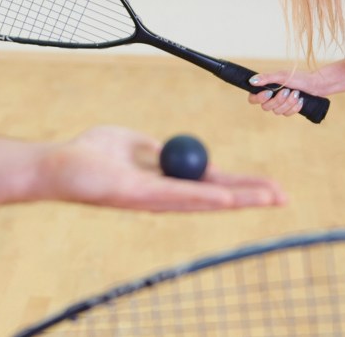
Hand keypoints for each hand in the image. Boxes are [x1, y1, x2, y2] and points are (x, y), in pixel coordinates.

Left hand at [39, 126, 286, 211]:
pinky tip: (225, 199)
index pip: (213, 185)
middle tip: (285, 197)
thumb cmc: (91, 153)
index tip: (270, 186)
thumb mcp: (134, 144)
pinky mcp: (138, 197)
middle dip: (252, 197)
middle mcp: (165, 195)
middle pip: (217, 197)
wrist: (59, 163)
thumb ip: (156, 150)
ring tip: (268, 198)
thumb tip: (176, 150)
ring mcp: (154, 199)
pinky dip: (202, 196)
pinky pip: (176, 196)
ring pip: (204, 199)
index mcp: (167, 181)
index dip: (243, 186)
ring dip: (238, 198)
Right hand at [247, 69, 325, 117]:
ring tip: (297, 94)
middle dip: (278, 100)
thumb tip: (251, 81)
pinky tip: (300, 100)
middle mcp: (271, 97)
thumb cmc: (298, 77)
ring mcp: (279, 105)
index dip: (259, 98)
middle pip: (266, 107)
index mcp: (266, 88)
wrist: (315, 84)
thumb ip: (266, 78)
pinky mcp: (288, 110)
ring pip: (277, 112)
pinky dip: (294, 107)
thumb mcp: (282, 76)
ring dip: (288, 103)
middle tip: (287, 91)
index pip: (253, 99)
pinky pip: (286, 114)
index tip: (269, 92)